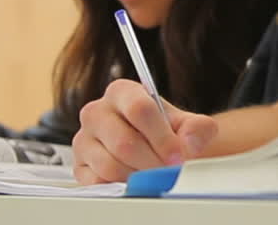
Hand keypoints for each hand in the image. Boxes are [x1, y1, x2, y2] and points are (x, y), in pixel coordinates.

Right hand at [71, 79, 218, 183]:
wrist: (160, 149)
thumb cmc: (170, 132)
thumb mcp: (192, 125)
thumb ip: (198, 128)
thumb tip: (188, 142)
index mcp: (122, 91)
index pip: (140, 109)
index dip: (162, 137)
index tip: (178, 155)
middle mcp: (97, 111)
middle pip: (124, 142)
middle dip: (152, 161)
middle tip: (168, 169)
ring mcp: (84, 139)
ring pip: (110, 165)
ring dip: (138, 175)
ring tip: (154, 173)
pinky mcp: (79, 165)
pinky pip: (98, 181)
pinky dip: (121, 185)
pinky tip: (135, 178)